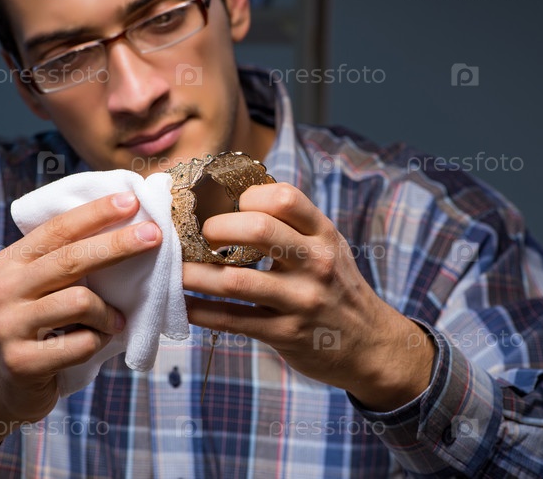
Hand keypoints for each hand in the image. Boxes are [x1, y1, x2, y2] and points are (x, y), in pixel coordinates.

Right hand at [0, 191, 160, 456]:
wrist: (0, 382)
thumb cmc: (39, 325)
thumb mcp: (43, 287)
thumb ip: (69, 261)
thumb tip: (128, 226)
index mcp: (12, 262)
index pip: (57, 229)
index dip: (95, 213)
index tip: (131, 200)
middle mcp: (5, 288)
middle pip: (70, 259)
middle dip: (117, 244)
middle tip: (154, 235)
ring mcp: (9, 325)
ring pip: (79, 302)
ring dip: (109, 313)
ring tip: (115, 321)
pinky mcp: (22, 361)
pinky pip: (81, 344)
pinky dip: (99, 342)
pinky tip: (96, 343)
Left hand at [183, 183, 434, 411]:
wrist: (371, 346)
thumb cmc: (337, 288)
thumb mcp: (327, 248)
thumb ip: (291, 226)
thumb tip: (233, 201)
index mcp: (324, 235)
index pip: (283, 197)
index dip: (247, 197)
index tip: (226, 206)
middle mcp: (316, 264)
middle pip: (259, 229)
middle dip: (216, 227)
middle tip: (197, 235)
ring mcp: (301, 301)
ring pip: (235, 281)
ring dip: (193, 274)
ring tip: (172, 268)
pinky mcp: (286, 335)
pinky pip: (232, 320)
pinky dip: (199, 311)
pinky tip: (181, 304)